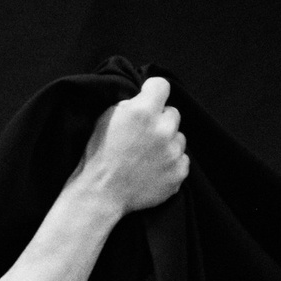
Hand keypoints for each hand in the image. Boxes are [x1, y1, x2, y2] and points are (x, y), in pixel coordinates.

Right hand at [80, 74, 189, 214]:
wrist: (100, 195)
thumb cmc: (99, 156)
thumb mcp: (106, 119)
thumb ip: (130, 105)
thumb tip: (144, 100)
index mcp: (143, 111)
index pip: (161, 85)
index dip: (152, 92)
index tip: (147, 100)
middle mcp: (163, 129)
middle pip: (173, 113)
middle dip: (160, 120)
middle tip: (144, 136)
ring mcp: (173, 152)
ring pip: (179, 138)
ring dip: (167, 143)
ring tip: (147, 156)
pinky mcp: (179, 172)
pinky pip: (182, 160)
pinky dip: (171, 164)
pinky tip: (153, 170)